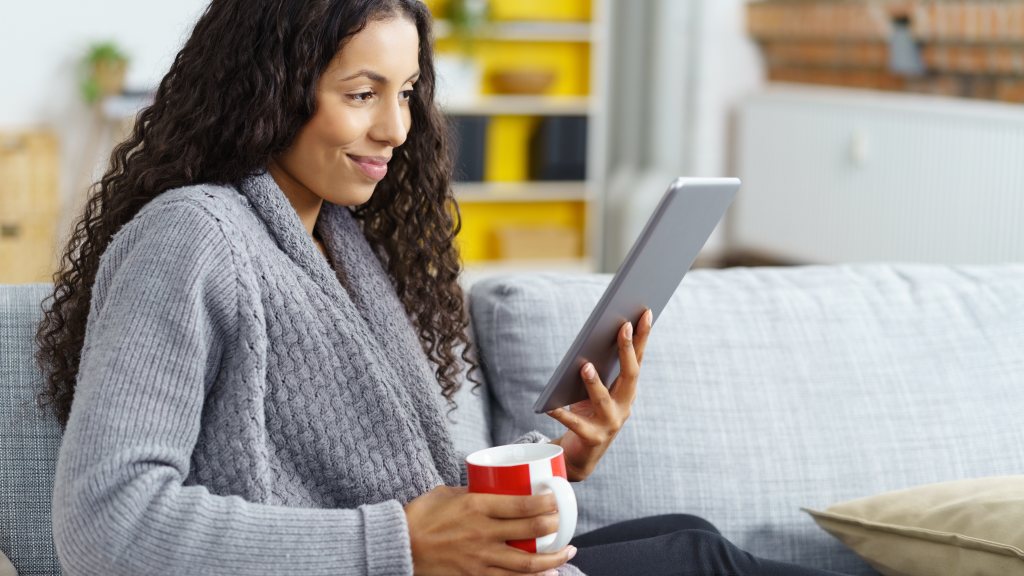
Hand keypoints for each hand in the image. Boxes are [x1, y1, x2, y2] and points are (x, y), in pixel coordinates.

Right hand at [404, 485, 576, 575]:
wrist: (399, 546)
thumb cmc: (421, 515)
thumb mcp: (448, 494)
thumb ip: (474, 492)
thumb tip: (496, 489)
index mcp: (477, 507)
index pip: (523, 505)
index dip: (547, 503)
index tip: (557, 498)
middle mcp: (483, 533)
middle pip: (531, 530)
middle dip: (556, 525)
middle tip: (564, 521)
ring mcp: (481, 558)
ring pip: (528, 563)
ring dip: (553, 558)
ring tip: (567, 552)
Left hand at [548, 309, 652, 481]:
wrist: (581, 455)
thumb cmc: (586, 413)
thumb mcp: (595, 390)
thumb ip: (597, 369)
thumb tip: (589, 340)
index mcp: (627, 391)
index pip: (638, 360)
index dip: (643, 337)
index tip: (645, 313)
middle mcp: (624, 406)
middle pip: (629, 376)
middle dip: (627, 350)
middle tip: (623, 326)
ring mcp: (610, 424)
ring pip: (603, 401)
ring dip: (594, 383)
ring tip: (584, 366)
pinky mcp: (592, 438)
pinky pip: (575, 424)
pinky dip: (562, 415)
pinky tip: (550, 407)